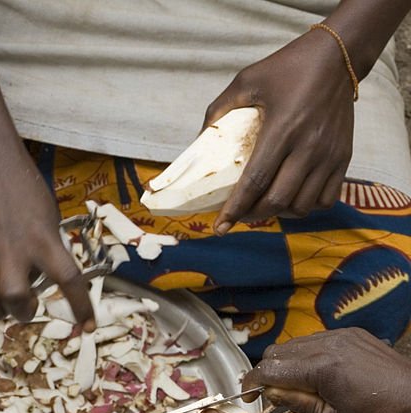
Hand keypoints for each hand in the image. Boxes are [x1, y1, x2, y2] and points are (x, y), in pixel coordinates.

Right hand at [0, 152, 91, 326]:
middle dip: (22, 313)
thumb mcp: (49, 219)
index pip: (68, 279)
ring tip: (0, 308)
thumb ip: (48, 251)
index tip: (87, 326)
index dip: (80, 307)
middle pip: (15, 297)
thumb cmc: (26, 191)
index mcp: (43, 240)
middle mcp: (13, 248)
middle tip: (24, 309)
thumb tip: (41, 282)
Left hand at [208, 27, 355, 233]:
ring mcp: (330, 154)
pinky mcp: (344, 156)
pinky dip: (306, 207)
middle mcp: (309, 146)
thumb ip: (218, 111)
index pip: (255, 182)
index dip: (235, 209)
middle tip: (238, 215)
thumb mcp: (246, 82)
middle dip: (252, 215)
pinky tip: (291, 199)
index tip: (220, 228)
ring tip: (263, 206)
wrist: (338, 56)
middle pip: (277, 201)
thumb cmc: (287, 68)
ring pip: (302, 206)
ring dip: (278, 213)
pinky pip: (326, 199)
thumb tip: (197, 142)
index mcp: (283, 129)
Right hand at [243, 328, 410, 412]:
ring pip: (293, 344)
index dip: (252, 383)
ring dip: (286, 362)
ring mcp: (339, 335)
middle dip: (268, 372)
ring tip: (297, 383)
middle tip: (273, 392)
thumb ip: (297, 404)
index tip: (249, 396)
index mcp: (321, 368)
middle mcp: (327, 345)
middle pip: (275, 352)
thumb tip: (272, 394)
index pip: (268, 369)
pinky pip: (314, 339)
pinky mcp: (349, 333)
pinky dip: (306, 354)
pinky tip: (316, 372)